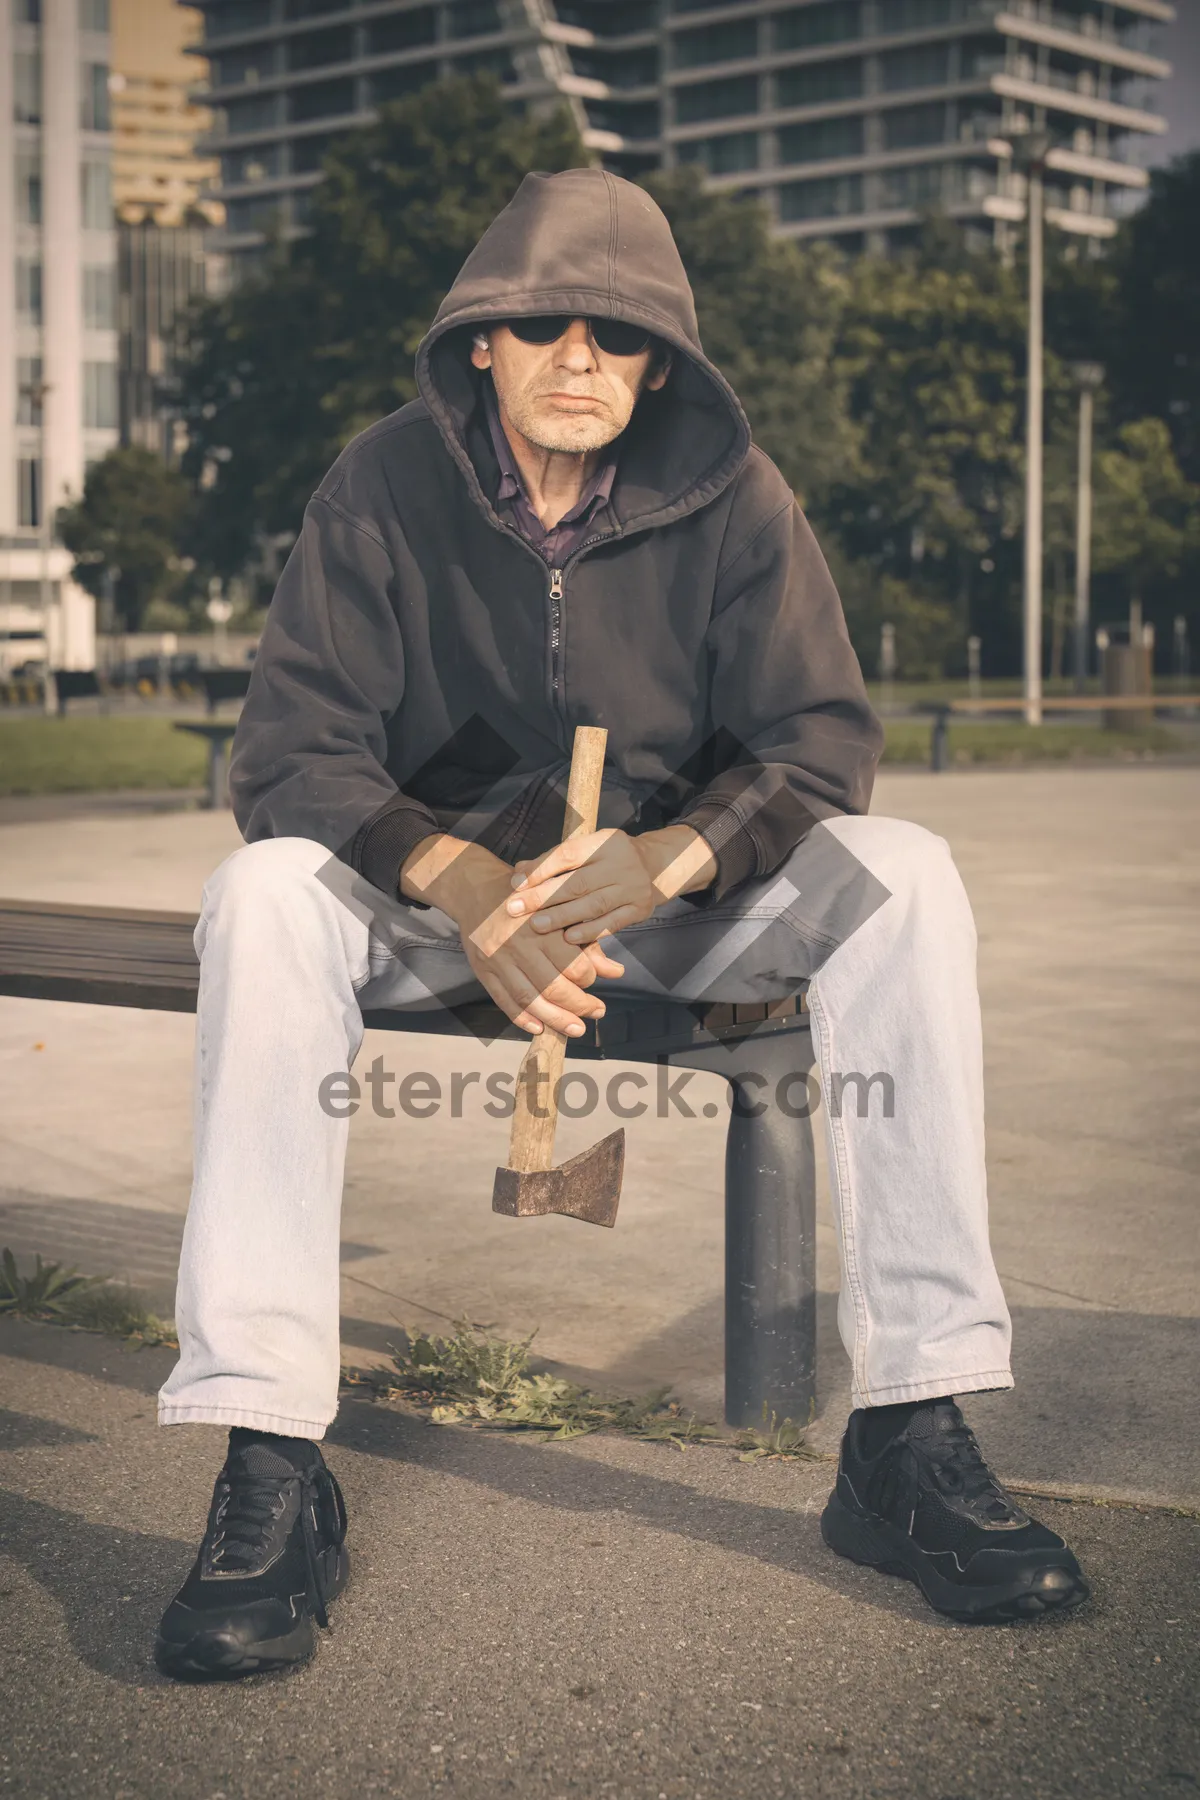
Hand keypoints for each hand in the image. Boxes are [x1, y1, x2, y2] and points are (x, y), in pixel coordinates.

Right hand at [400, 835, 623, 1036]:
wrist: (477, 891)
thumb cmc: (528, 901)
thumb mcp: (561, 911)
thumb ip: (588, 943)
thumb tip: (616, 972)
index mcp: (542, 927)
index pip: (573, 965)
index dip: (589, 979)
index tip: (592, 980)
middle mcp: (519, 946)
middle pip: (553, 987)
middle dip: (579, 1006)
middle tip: (597, 1012)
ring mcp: (498, 961)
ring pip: (530, 1000)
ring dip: (555, 1020)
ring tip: (575, 1029)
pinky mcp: (483, 972)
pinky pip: (504, 1001)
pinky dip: (522, 1019)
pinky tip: (540, 1028)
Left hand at [504, 824, 717, 945]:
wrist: (654, 867)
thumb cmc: (607, 859)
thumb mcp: (586, 850)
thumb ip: (553, 861)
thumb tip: (518, 873)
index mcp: (605, 842)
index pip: (567, 854)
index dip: (540, 870)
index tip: (515, 885)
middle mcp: (621, 862)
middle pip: (577, 883)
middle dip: (543, 897)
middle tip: (515, 910)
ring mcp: (633, 887)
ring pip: (593, 905)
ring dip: (562, 917)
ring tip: (537, 926)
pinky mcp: (640, 909)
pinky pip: (612, 923)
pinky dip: (589, 932)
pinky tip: (569, 938)